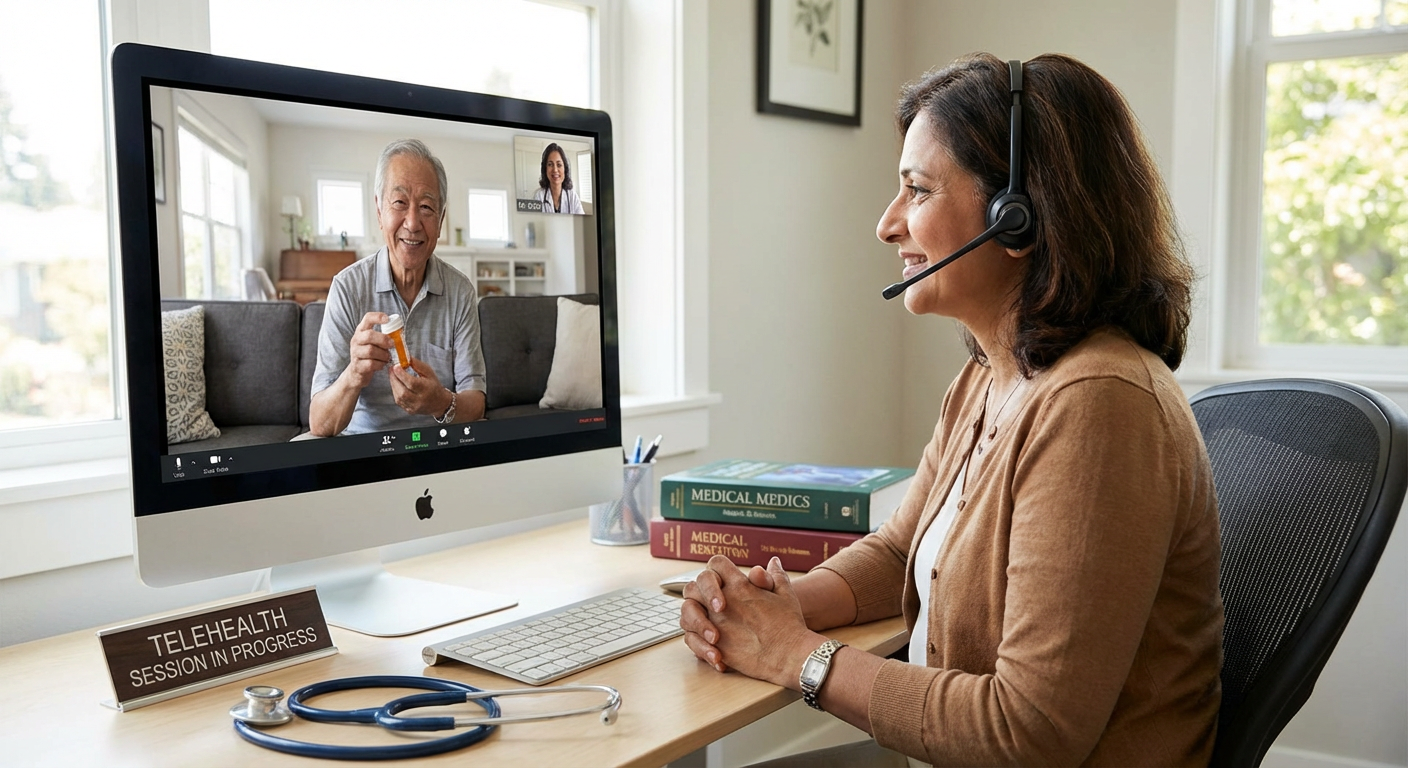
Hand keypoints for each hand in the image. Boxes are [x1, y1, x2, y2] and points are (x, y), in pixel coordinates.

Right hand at [345, 312, 392, 388]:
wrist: (357, 371)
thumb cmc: (371, 354)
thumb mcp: (375, 342)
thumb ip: (384, 336)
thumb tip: (400, 334)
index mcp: (362, 330)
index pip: (367, 318)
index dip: (378, 317)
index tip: (388, 319)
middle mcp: (356, 340)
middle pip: (369, 335)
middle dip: (384, 340)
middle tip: (392, 345)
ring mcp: (355, 353)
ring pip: (371, 351)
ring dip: (383, 354)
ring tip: (388, 357)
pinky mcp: (357, 366)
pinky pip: (371, 364)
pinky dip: (380, 364)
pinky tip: (382, 364)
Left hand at [389, 357, 447, 415]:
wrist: (439, 403)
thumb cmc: (433, 385)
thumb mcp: (429, 372)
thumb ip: (417, 365)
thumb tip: (405, 358)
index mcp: (427, 389)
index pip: (412, 383)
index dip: (402, 374)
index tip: (395, 366)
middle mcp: (420, 400)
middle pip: (403, 391)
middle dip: (394, 379)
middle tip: (391, 369)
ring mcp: (414, 407)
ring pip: (399, 397)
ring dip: (393, 384)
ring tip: (393, 376)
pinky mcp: (409, 410)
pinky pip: (399, 401)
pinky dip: (395, 391)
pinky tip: (397, 384)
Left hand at [680, 556, 816, 685]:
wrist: (790, 656)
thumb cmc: (789, 625)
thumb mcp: (785, 594)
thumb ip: (775, 576)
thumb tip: (772, 562)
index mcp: (740, 586)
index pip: (717, 564)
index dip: (719, 569)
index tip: (725, 580)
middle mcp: (724, 602)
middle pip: (695, 585)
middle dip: (700, 592)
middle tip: (714, 605)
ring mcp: (716, 624)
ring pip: (687, 612)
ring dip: (695, 617)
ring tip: (711, 628)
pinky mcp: (715, 646)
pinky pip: (692, 639)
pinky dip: (697, 642)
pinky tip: (713, 647)